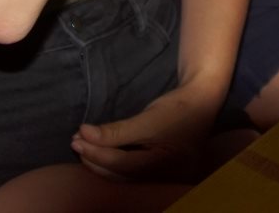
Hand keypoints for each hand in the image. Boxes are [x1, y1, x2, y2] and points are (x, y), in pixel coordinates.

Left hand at [70, 83, 216, 182]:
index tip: (78, 135)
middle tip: (76, 143)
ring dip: (102, 163)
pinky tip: (101, 154)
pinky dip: (114, 164)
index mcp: (165, 166)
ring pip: (125, 177)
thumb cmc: (178, 108)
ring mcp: (164, 176)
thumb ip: (117, 131)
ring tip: (84, 148)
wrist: (203, 100)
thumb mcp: (147, 118)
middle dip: (96, 160)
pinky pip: (132, 172)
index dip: (97, 151)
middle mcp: (165, 178)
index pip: (122, 164)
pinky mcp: (161, 170)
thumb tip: (84, 134)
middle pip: (122, 175)